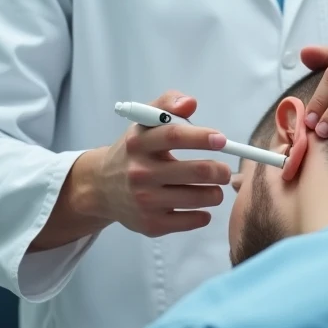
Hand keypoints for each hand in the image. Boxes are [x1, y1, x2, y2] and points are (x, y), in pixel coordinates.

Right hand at [97, 92, 230, 237]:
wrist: (102, 187)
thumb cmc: (134, 151)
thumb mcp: (143, 122)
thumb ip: (167, 104)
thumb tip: (191, 103)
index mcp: (139, 143)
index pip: (175, 135)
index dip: (203, 137)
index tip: (221, 140)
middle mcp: (140, 172)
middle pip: (195, 171)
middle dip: (220, 171)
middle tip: (225, 171)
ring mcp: (145, 201)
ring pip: (198, 197)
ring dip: (216, 193)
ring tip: (215, 188)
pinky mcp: (151, 224)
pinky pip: (192, 221)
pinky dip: (205, 214)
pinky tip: (202, 206)